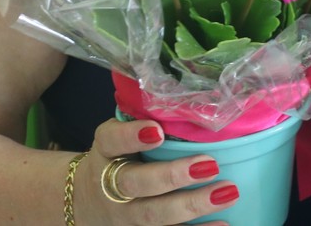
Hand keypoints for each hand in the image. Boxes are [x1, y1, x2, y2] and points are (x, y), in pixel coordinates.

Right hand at [75, 117, 238, 224]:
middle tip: (210, 165)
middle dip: (172, 176)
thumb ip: (146, 119)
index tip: (156, 131)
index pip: (112, 140)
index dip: (131, 137)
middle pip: (136, 184)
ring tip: (227, 193)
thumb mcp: (118, 137)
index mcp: (105, 151)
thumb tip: (197, 99)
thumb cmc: (117, 157)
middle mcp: (110, 185)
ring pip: (154, 214)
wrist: (83, 201)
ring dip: (192, 205)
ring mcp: (123, 215)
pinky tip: (222, 224)